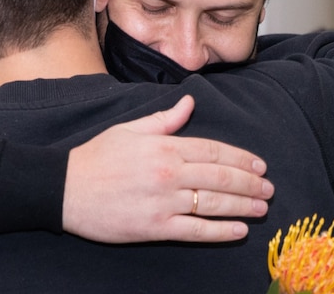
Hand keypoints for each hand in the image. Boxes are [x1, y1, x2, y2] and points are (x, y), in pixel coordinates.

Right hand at [63, 94, 272, 242]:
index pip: (214, 151)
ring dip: (243, 206)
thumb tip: (190, 102)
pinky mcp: (155, 227)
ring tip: (261, 207)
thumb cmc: (96, 157)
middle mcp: (169, 173)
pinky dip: (220, 231)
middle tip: (269, 188)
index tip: (260, 165)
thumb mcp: (129, 130)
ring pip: (213, 204)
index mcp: (164, 147)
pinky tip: (239, 230)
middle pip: (220, 178)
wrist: (65, 189)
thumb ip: (164, 120)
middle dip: (249, 183)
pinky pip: (196, 231)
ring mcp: (164, 202)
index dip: (241, 159)